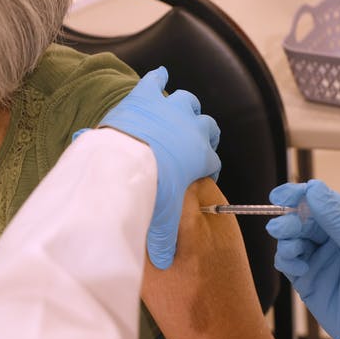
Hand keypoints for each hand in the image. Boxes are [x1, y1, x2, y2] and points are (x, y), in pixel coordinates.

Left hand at [98, 67, 221, 269]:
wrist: (127, 157)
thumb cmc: (149, 186)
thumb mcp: (160, 215)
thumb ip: (162, 236)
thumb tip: (161, 262)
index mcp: (200, 155)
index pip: (211, 161)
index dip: (206, 167)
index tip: (196, 174)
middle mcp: (192, 128)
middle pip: (207, 126)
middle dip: (202, 134)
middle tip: (191, 142)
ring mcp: (171, 109)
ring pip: (187, 101)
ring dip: (183, 108)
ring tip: (177, 114)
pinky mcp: (148, 95)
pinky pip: (156, 79)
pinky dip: (157, 78)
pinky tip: (157, 76)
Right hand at [265, 180, 339, 338]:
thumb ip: (333, 216)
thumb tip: (312, 189)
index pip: (318, 199)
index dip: (298, 194)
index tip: (281, 195)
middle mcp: (330, 236)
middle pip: (299, 217)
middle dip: (288, 220)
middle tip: (281, 228)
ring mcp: (316, 255)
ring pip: (289, 237)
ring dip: (286, 240)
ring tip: (293, 250)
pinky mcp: (304, 276)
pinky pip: (285, 260)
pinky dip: (287, 260)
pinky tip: (300, 267)